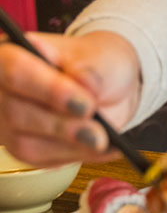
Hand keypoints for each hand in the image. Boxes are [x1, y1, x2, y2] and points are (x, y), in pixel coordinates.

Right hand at [0, 31, 140, 166]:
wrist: (110, 86)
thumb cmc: (98, 64)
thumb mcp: (104, 57)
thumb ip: (92, 69)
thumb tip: (84, 84)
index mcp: (14, 52)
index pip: (16, 70)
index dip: (49, 89)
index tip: (85, 104)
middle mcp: (3, 89)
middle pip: (17, 111)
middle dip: (62, 124)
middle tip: (98, 131)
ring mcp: (8, 121)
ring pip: (26, 143)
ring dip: (70, 145)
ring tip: (103, 140)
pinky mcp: (23, 146)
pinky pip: (43, 160)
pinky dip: (78, 155)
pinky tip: (104, 149)